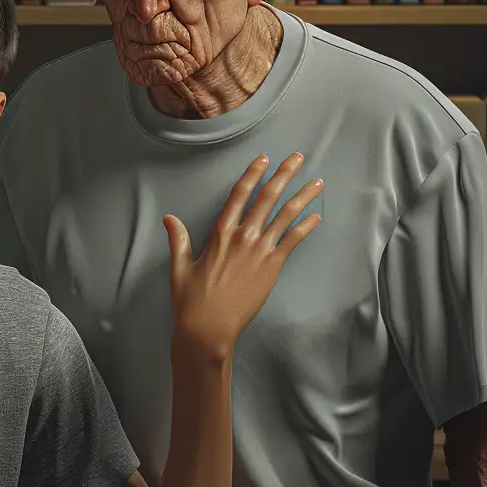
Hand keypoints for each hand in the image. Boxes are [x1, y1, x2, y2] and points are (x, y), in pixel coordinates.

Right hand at [165, 152, 321, 359]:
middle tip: (298, 158)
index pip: (238, 195)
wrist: (209, 328)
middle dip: (283, 176)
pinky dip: (305, 227)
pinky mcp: (272, 268)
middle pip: (266, 199)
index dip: (252, 175)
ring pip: (284, 217)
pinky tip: (316, 216)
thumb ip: (178, 239)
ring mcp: (260, 252)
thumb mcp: (180, 266)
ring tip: (317, 183)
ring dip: (302, 197)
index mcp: (219, 233)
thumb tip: (169, 218)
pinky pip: (292, 241)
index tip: (264, 159)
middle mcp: (242, 237)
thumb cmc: (191, 299)